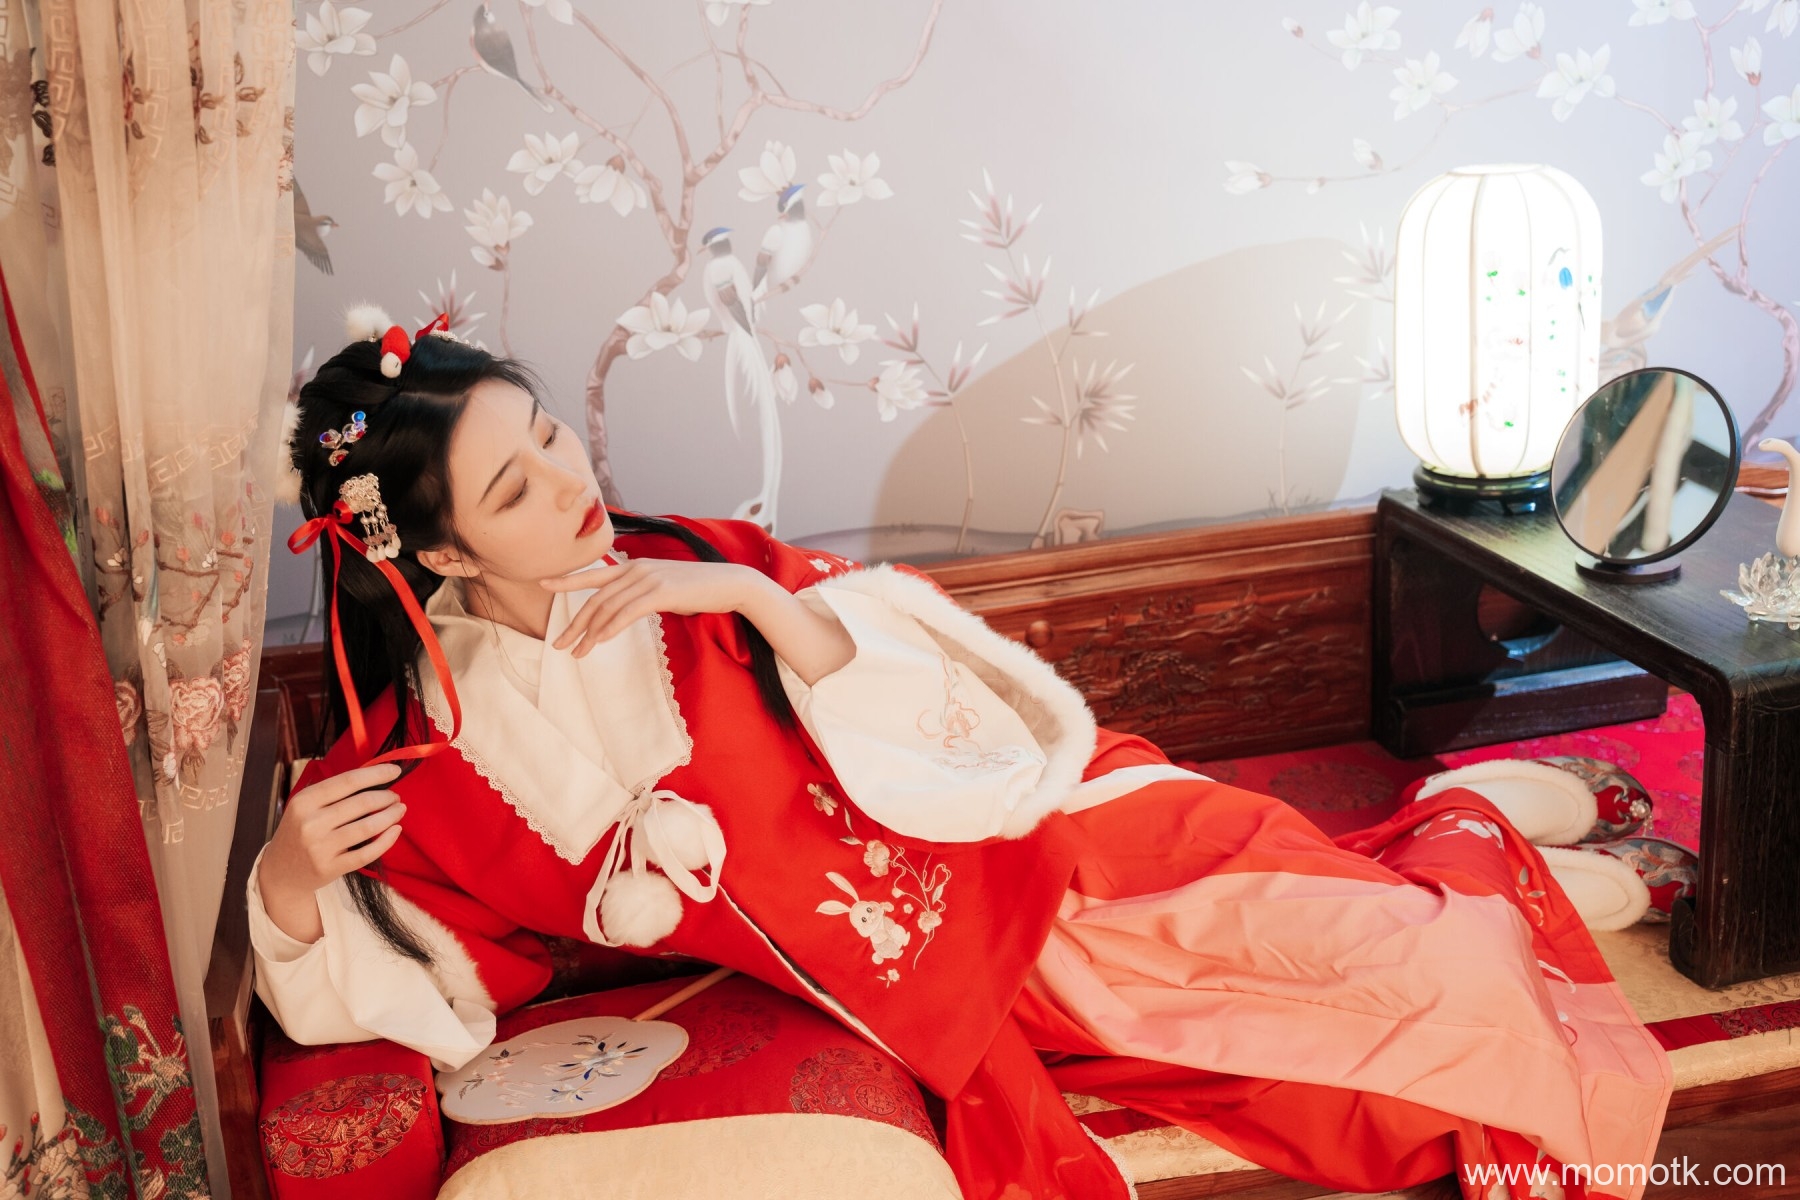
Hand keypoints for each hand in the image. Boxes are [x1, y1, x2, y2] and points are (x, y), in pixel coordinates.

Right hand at [257, 762, 405, 942]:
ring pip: (368, 827)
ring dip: (391, 816)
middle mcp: (310, 823)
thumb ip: (333, 792)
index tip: (395, 770)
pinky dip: (387, 840)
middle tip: (396, 796)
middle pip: (362, 803)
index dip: (376, 774)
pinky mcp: (330, 868)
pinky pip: (367, 853)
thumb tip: (374, 774)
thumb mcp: (304, 806)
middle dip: (387, 797)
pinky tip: (396, 830)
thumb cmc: (298, 832)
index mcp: (304, 801)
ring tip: (400, 809)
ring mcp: (320, 848)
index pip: (348, 781)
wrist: (280, 872)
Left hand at [541, 559, 768, 657]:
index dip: (567, 580)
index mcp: (634, 566)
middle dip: (574, 623)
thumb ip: (642, 593)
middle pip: (595, 598)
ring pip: (608, 608)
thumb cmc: (698, 589)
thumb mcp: (664, 587)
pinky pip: (628, 612)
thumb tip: (625, 608)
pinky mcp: (661, 592)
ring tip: (577, 652)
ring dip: (590, 633)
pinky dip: (611, 627)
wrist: (729, 584)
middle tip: (558, 644)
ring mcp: (648, 579)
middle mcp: (637, 569)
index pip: (593, 575)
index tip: (543, 584)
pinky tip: (599, 641)